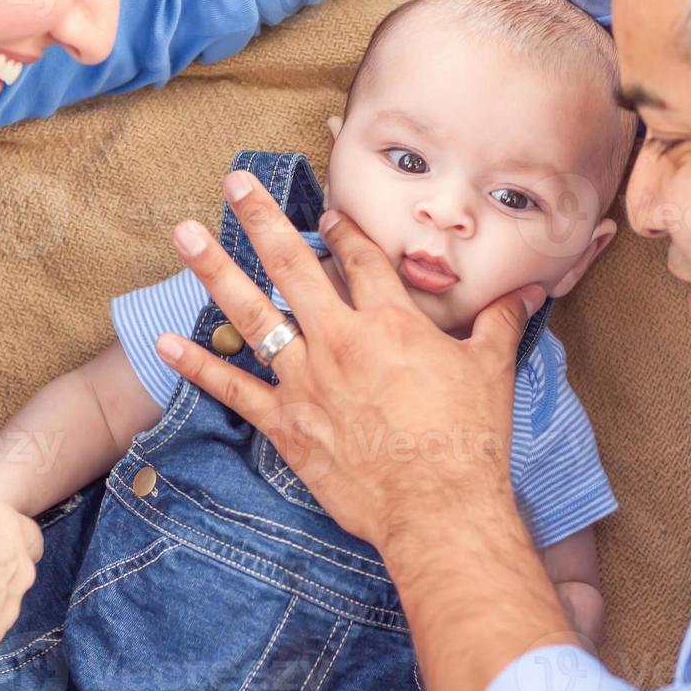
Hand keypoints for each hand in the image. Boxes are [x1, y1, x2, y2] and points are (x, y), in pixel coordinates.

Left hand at [154, 171, 546, 555]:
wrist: (439, 507)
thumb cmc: (469, 441)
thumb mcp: (492, 371)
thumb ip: (501, 324)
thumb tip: (527, 293)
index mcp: (392, 322)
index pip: (361, 259)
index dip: (342, 229)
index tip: (323, 211)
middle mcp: (341, 340)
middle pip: (295, 265)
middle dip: (261, 219)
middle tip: (233, 183)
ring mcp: (308, 381)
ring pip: (253, 313)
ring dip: (216, 271)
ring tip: (186, 234)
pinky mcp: (286, 424)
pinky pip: (233, 389)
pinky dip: (198, 365)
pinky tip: (163, 343)